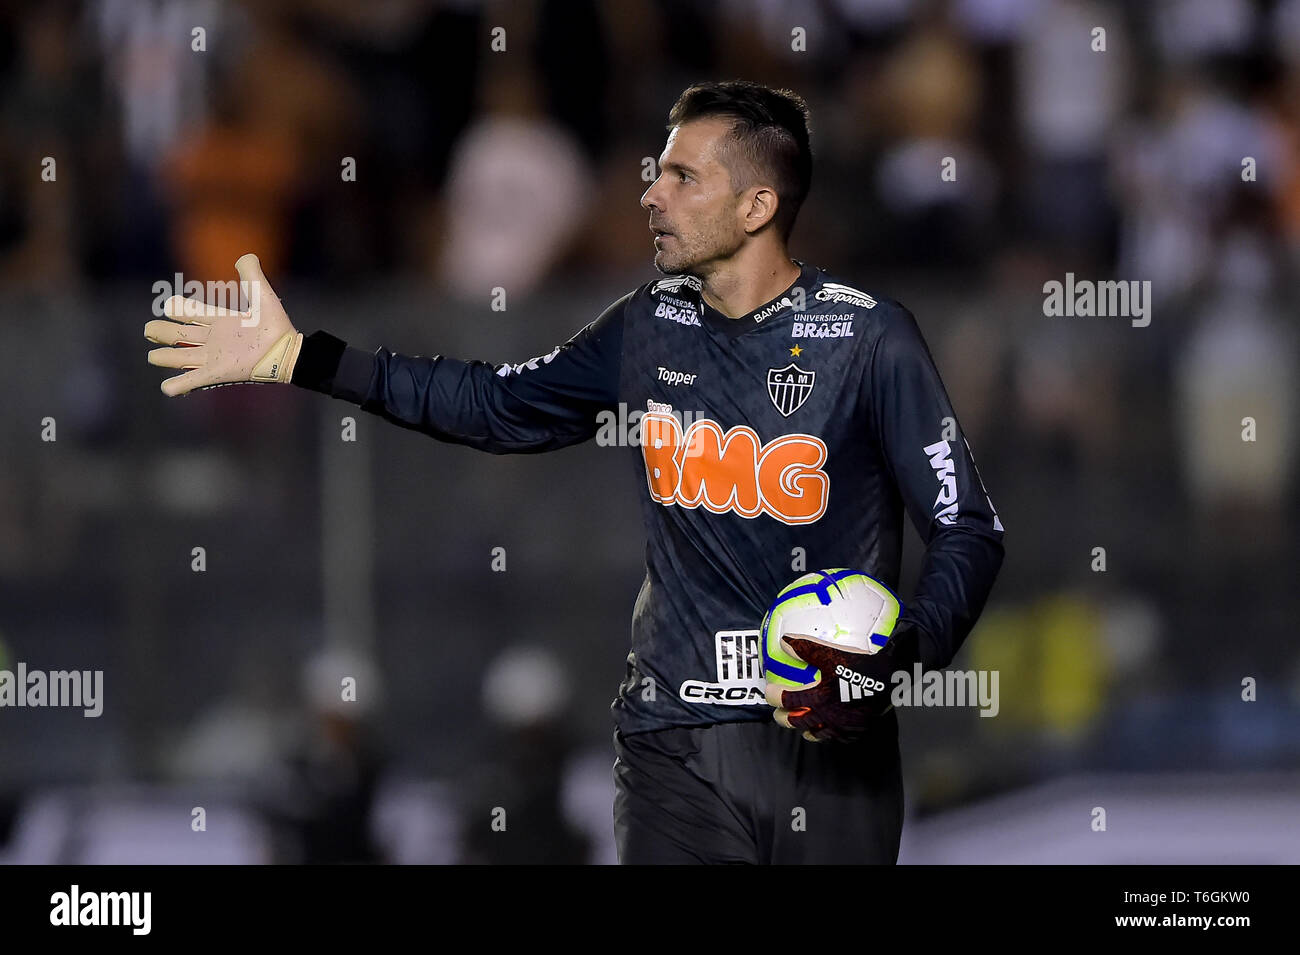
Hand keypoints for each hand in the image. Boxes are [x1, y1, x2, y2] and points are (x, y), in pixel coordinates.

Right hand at [144, 253, 301, 395]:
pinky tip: (166, 388)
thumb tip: (246, 256)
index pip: (195, 312)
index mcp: (223, 320)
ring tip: (152, 356)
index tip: (169, 305)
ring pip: (183, 357)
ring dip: (167, 357)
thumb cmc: (277, 326)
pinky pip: (194, 379)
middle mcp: (215, 339)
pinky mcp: (218, 372)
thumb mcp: (262, 296)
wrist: (288, 352)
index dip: (181, 308)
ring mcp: (214, 357)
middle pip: (182, 335)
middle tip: (149, 329)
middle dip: (164, 332)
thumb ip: (252, 275)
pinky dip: (179, 384)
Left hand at [765, 635, 902, 742]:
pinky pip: (839, 737)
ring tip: (802, 728)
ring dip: (806, 730)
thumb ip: (805, 648)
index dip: (775, 696)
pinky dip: (831, 735)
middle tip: (778, 715)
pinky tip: (831, 731)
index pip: (788, 700)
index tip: (769, 692)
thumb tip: (784, 641)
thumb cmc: (858, 664)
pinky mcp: (856, 730)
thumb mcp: (830, 653)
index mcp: (818, 697)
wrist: (888, 678)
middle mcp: (827, 715)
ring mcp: (841, 726)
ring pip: (817, 734)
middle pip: (798, 722)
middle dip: (784, 719)